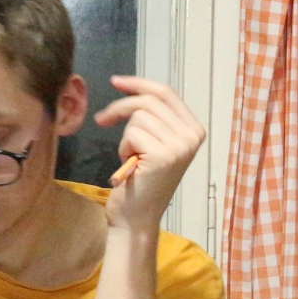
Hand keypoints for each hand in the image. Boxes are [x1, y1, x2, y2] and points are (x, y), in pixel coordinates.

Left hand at [93, 77, 205, 232]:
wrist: (137, 217)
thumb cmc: (141, 181)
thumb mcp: (155, 143)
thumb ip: (155, 118)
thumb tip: (130, 86)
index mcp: (195, 131)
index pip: (167, 93)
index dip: (139, 83)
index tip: (116, 81)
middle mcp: (192, 137)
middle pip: (149, 101)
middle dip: (121, 107)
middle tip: (102, 120)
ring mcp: (180, 146)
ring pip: (138, 117)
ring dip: (126, 137)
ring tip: (131, 158)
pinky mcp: (163, 156)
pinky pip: (132, 133)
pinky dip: (123, 148)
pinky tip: (130, 165)